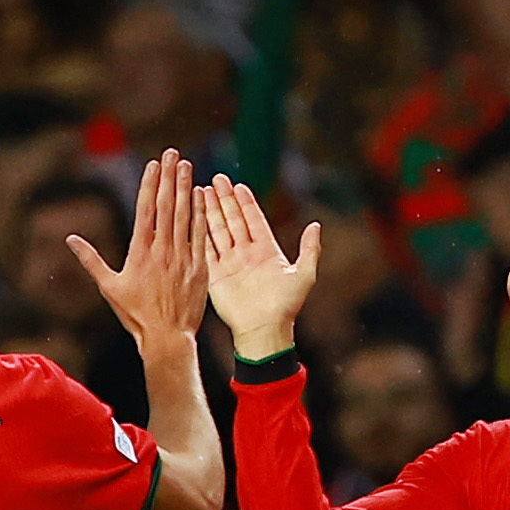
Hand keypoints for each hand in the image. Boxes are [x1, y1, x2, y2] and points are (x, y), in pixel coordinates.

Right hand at [73, 151, 207, 350]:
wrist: (166, 337)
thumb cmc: (135, 315)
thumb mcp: (109, 287)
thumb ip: (91, 260)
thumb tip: (70, 239)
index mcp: (140, 252)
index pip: (145, 210)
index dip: (149, 184)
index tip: (152, 164)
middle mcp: (162, 250)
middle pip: (166, 205)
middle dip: (169, 176)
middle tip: (172, 153)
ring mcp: (182, 257)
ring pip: (184, 215)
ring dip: (185, 187)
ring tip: (186, 165)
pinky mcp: (199, 266)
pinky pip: (200, 234)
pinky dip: (200, 213)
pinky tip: (200, 194)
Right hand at [201, 174, 321, 359]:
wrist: (263, 329)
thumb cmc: (286, 306)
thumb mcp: (304, 274)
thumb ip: (310, 249)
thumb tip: (316, 225)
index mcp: (266, 251)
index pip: (254, 220)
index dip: (246, 203)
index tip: (238, 185)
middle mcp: (246, 254)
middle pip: (234, 220)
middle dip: (225, 200)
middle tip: (217, 179)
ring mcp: (230, 263)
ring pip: (218, 230)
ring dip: (210, 211)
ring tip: (201, 191)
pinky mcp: (216, 274)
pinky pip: (206, 248)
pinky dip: (200, 232)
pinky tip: (193, 216)